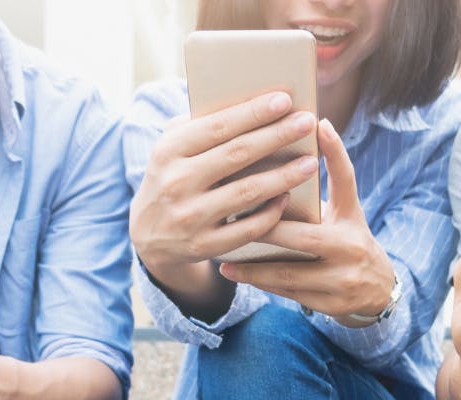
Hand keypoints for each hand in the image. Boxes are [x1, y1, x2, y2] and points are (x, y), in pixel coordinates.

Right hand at [130, 91, 319, 271]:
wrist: (148, 235)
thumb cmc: (172, 176)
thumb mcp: (173, 148)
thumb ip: (201, 125)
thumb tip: (249, 102)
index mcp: (169, 151)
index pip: (217, 126)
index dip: (253, 112)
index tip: (285, 100)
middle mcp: (176, 183)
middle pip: (237, 154)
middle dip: (277, 135)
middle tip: (307, 122)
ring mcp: (190, 217)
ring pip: (247, 192)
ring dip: (283, 176)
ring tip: (311, 163)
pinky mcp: (203, 246)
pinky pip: (246, 228)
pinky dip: (270, 213)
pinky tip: (288, 198)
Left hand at [218, 119, 393, 327]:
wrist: (376, 288)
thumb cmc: (349, 234)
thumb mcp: (347, 205)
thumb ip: (333, 173)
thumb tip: (316, 127)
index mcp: (351, 219)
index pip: (344, 180)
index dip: (333, 153)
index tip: (311, 129)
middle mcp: (350, 250)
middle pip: (302, 238)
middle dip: (265, 229)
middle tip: (229, 216)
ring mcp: (341, 281)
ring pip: (289, 273)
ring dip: (253, 266)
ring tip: (222, 257)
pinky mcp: (330, 305)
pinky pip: (287, 293)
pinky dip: (260, 282)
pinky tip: (236, 274)